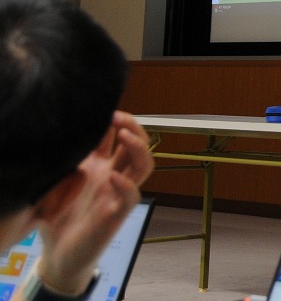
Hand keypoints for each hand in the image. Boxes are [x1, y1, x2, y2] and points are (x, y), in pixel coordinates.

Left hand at [36, 112, 153, 295]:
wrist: (57, 255)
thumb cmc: (56, 218)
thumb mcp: (55, 181)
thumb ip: (63, 161)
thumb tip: (60, 133)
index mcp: (100, 166)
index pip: (116, 136)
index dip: (115, 119)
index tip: (104, 107)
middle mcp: (114, 176)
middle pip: (137, 145)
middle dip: (132, 126)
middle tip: (118, 115)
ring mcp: (118, 194)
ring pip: (144, 166)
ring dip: (139, 148)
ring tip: (126, 135)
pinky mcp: (116, 215)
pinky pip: (131, 197)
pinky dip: (126, 185)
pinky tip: (113, 177)